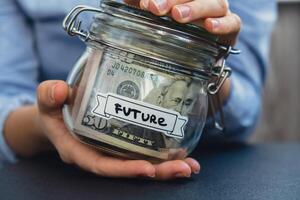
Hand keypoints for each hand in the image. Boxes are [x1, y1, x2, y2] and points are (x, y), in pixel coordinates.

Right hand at [37, 80, 199, 179]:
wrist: (60, 114)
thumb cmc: (54, 110)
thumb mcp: (47, 101)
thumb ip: (50, 95)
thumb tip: (60, 90)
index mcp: (80, 151)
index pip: (102, 165)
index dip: (124, 170)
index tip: (148, 168)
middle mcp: (100, 155)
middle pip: (129, 169)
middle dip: (157, 172)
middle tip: (182, 169)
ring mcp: (113, 150)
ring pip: (141, 163)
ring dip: (166, 167)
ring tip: (190, 165)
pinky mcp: (122, 143)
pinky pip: (143, 152)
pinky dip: (164, 154)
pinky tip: (183, 152)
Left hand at [126, 0, 240, 45]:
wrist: (193, 61)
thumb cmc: (173, 34)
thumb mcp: (154, 18)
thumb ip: (141, 5)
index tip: (146, 4)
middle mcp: (203, 0)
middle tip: (155, 8)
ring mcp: (219, 11)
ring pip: (214, 2)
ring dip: (195, 8)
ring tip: (178, 17)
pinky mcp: (231, 28)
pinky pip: (233, 22)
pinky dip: (222, 23)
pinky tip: (209, 27)